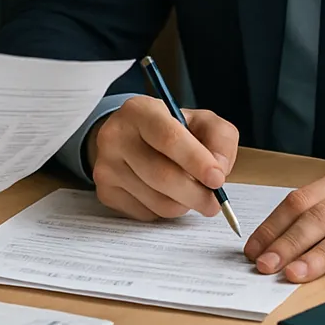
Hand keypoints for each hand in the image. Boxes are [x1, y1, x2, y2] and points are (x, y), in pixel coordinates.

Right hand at [86, 95, 238, 220]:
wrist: (132, 138)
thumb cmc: (171, 130)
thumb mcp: (201, 121)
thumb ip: (219, 138)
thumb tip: (219, 169)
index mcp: (139, 110)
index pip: (168, 138)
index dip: (196, 161)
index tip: (217, 179)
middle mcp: (116, 135)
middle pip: (162, 175)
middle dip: (196, 194)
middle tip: (214, 202)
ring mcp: (106, 164)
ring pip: (157, 201)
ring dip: (183, 204)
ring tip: (188, 192)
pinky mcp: (105, 191)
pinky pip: (146, 213)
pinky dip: (165, 211)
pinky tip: (166, 194)